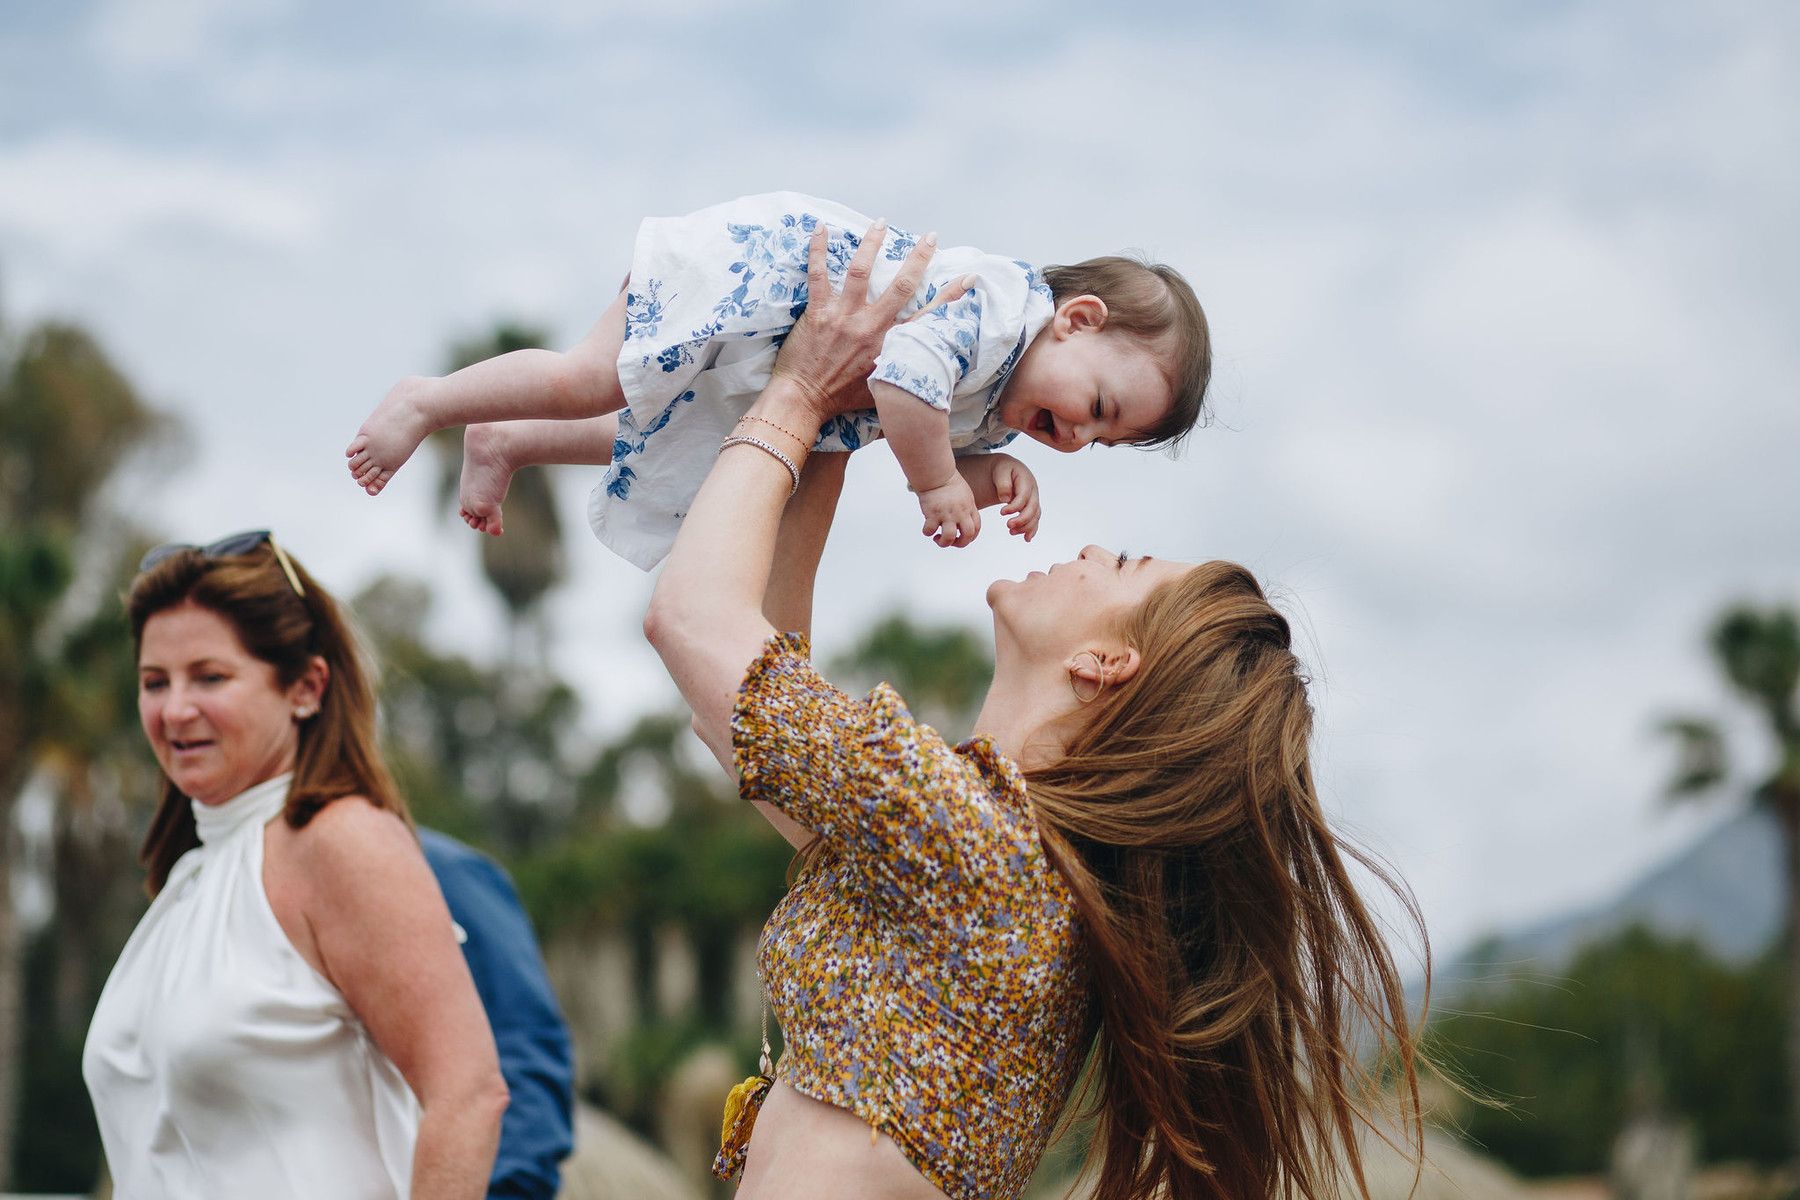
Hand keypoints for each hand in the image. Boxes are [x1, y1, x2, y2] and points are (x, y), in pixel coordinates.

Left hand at [768, 220, 938, 425]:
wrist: (805, 401)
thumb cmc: (842, 399)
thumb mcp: (884, 389)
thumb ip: (903, 372)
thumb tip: (924, 368)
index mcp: (891, 345)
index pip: (929, 316)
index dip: (952, 295)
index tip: (969, 277)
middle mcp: (871, 327)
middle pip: (902, 285)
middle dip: (919, 258)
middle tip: (930, 237)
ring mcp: (844, 317)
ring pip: (862, 271)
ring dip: (872, 243)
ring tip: (881, 223)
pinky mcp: (818, 313)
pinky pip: (818, 275)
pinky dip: (819, 250)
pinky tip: (822, 228)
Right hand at [917, 474, 980, 547]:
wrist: (937, 474)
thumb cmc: (950, 484)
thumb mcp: (966, 496)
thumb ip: (967, 510)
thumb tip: (962, 524)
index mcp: (969, 508)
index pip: (976, 529)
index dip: (970, 537)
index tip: (961, 537)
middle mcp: (960, 513)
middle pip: (967, 536)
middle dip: (960, 544)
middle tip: (951, 541)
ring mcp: (947, 514)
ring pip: (949, 537)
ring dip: (943, 543)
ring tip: (937, 538)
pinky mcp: (932, 514)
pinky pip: (930, 530)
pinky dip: (927, 532)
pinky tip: (927, 528)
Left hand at [992, 454, 1040, 540]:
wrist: (1006, 470)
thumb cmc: (1002, 470)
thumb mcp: (1000, 470)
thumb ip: (1003, 483)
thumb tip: (1005, 498)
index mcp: (1026, 480)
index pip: (1024, 496)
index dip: (1014, 507)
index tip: (1002, 512)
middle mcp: (1033, 491)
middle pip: (1032, 508)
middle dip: (1022, 519)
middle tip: (1008, 526)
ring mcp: (1034, 499)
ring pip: (1035, 516)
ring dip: (1025, 526)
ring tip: (1011, 532)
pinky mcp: (1031, 507)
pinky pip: (1034, 519)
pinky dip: (1031, 529)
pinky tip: (1026, 538)